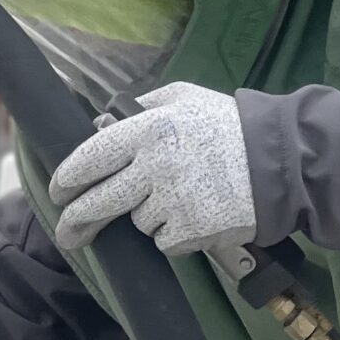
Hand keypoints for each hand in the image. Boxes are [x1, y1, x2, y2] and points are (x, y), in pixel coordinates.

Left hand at [47, 81, 254, 256]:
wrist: (281, 164)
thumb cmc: (232, 127)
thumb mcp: (187, 98)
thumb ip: (145, 105)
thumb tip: (104, 121)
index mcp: (149, 128)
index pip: (91, 155)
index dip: (68, 176)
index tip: (58, 190)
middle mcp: (155, 165)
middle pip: (99, 202)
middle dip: (76, 222)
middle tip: (68, 234)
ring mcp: (171, 201)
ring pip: (138, 222)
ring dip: (151, 216)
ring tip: (186, 197)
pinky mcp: (189, 232)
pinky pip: (164, 241)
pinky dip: (176, 234)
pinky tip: (199, 213)